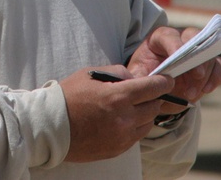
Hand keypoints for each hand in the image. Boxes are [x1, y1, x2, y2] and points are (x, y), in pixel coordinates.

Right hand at [59, 65, 174, 161]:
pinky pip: (137, 136)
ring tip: (132, 106)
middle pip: (154, 106)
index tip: (168, 80)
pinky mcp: (118, 149)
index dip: (164, 82)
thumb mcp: (91, 74)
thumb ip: (117, 73)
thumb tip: (134, 79)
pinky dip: (136, 126)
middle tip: (148, 92)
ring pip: (148, 123)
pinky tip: (124, 120)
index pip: (153, 88)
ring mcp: (122, 136)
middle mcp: (124, 118)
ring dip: (145, 113)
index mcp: (118, 96)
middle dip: (153, 97)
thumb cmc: (69, 96)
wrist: (52, 126)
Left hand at [127, 26, 220, 108]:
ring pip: (207, 54)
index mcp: (159, 38)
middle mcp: (181, 39)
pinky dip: (216, 77)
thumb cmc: (144, 77)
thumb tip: (147, 85)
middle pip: (194, 38)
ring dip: (203, 74)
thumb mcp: (137, 77)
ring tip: (191, 93)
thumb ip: (140, 79)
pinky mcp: (208, 64)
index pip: (169, 36)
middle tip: (196, 75)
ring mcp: (197, 51)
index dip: (174, 45)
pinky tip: (206, 90)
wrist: (156, 86)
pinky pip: (219, 66)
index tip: (178, 58)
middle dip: (195, 57)